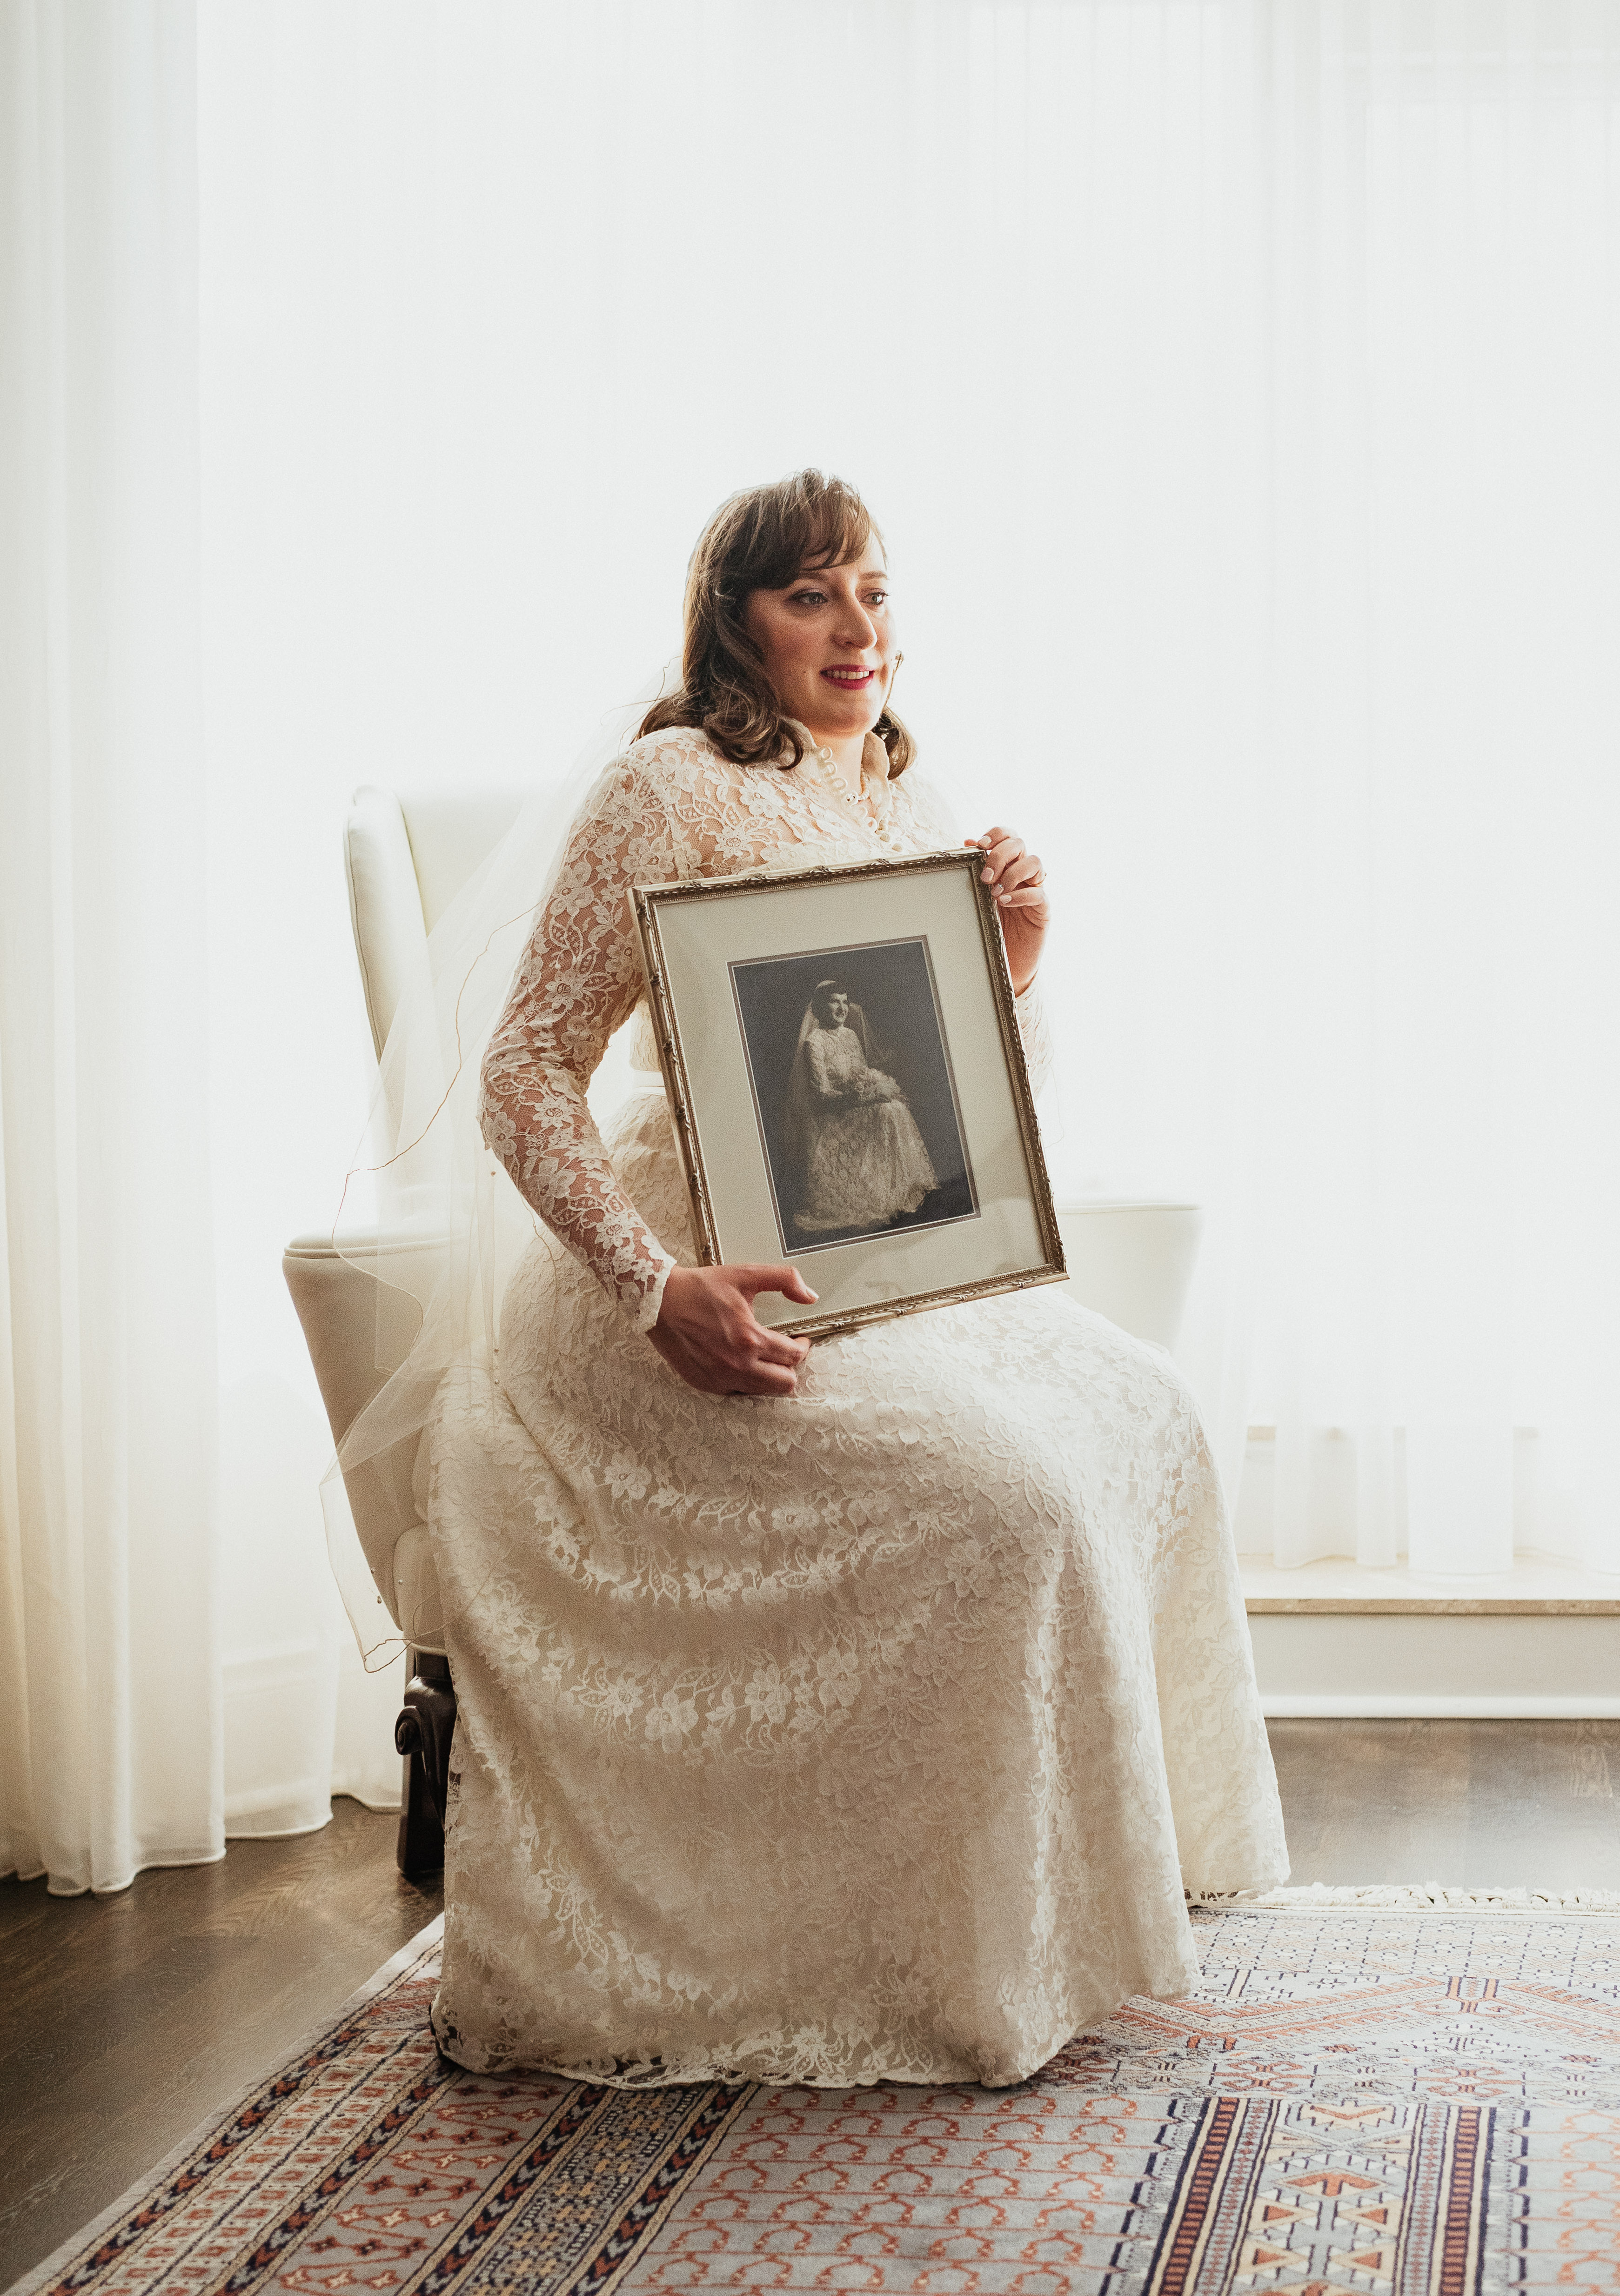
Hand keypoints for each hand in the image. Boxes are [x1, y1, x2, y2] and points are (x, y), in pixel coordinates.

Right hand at [650, 1263, 817, 1395]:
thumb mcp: (746, 1274)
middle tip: (787, 1352)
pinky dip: (746, 1380)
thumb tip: (810, 1295)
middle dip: (792, 1367)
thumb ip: (784, 1279)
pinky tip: (742, 1363)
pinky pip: (737, 1391)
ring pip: (762, 1391)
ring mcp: (720, 1378)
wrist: (660, 1301)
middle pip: (784, 1383)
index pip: (793, 1356)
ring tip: (766, 1358)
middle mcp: (737, 1364)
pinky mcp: (705, 1384)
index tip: (801, 1340)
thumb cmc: (701, 1288)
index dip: (803, 1347)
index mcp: (749, 1338)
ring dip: (770, 1376)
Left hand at [967, 826, 1048, 994]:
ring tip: (995, 892)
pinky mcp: (1043, 909)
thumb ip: (976, 870)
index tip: (980, 845)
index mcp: (1007, 864)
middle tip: (985, 876)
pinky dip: (1019, 895)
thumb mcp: (978, 896)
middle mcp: (1023, 873)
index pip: (1008, 836)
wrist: (1005, 961)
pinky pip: (1037, 894)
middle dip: (1000, 855)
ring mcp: (1035, 889)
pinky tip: (1003, 902)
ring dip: (1012, 873)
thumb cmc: (990, 926)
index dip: (997, 834)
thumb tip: (967, 841)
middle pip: (1020, 844)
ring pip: (1034, 862)